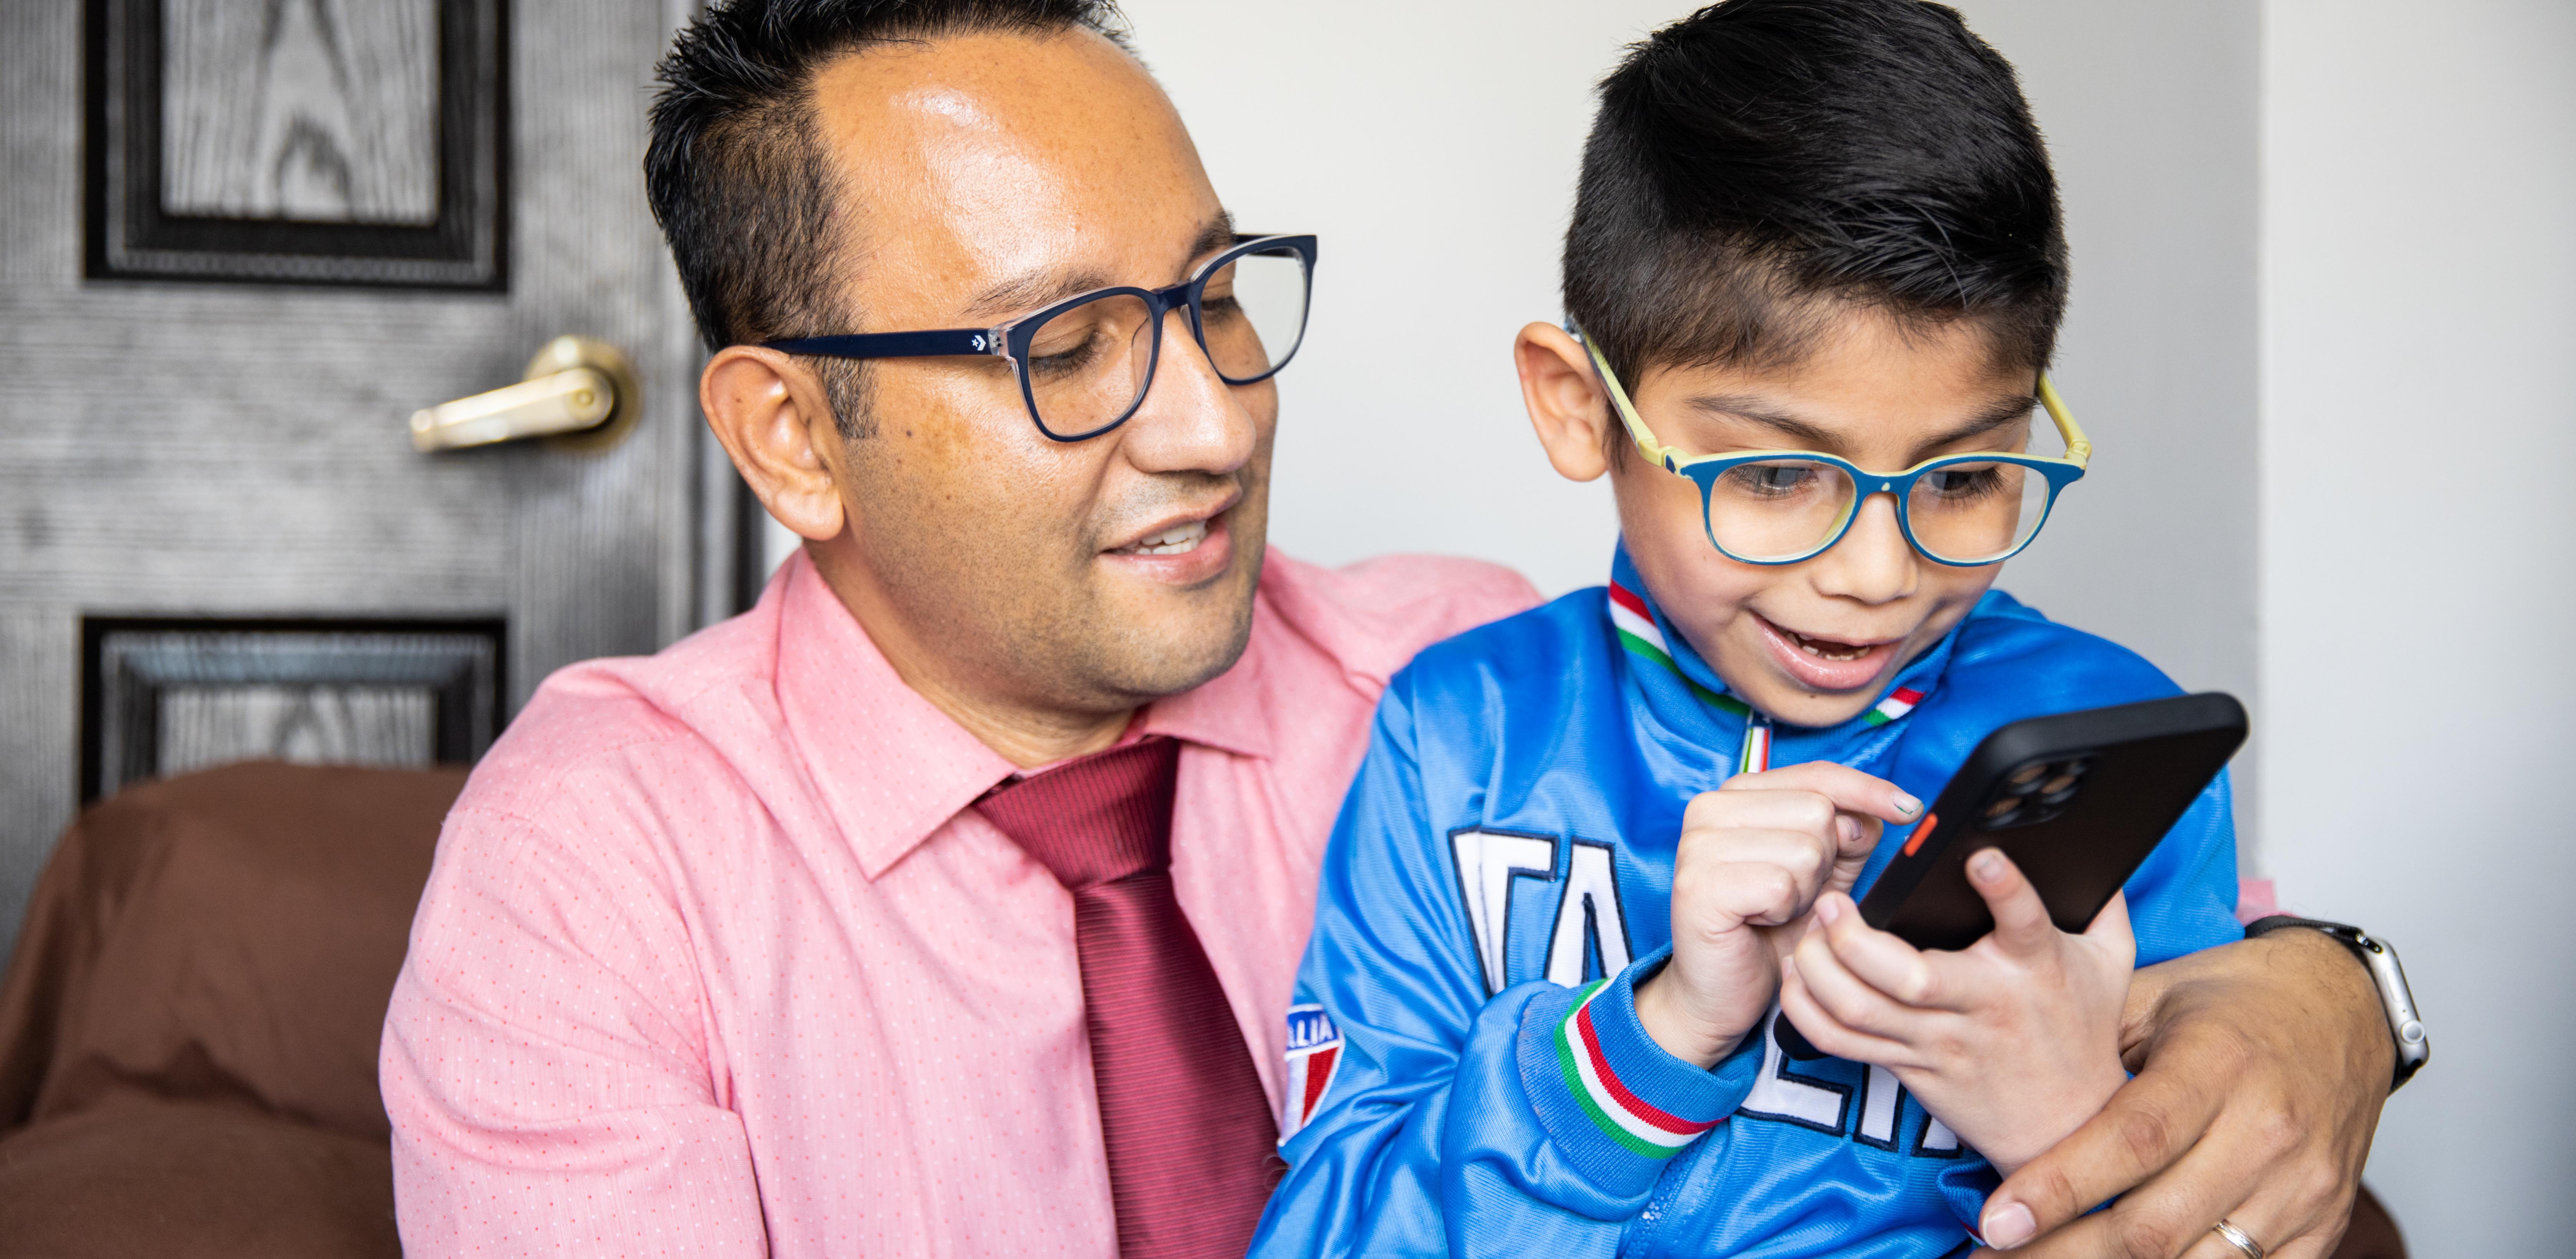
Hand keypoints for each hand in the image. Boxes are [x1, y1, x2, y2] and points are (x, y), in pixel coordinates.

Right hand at [1635, 763, 1918, 1067]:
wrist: (1720, 994)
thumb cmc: (1770, 930)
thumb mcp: (1823, 873)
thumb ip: (1849, 835)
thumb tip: (1880, 812)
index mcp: (1738, 794)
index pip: (1818, 775)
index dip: (1869, 791)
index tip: (1909, 809)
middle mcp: (1710, 807)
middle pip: (1818, 810)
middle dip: (1825, 862)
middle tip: (1793, 894)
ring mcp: (1698, 844)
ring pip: (1805, 848)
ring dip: (1805, 892)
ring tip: (1774, 910)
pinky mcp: (1698, 885)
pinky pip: (1779, 886)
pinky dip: (1782, 913)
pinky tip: (1759, 922)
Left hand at [1779, 848, 2134, 1174]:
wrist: (2069, 1123)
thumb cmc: (2082, 1028)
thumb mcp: (2110, 960)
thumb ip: (2100, 900)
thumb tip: (2092, 838)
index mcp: (2035, 967)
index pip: (2024, 923)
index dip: (2004, 888)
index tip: (1979, 857)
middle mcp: (1982, 1005)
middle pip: (1909, 978)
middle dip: (1856, 938)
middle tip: (1831, 900)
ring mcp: (1940, 1042)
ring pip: (1861, 1010)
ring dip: (1819, 968)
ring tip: (1808, 931)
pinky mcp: (1910, 1067)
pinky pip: (1844, 1043)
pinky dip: (1807, 1010)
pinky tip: (1798, 975)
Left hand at [1970, 928, 2392, 1256]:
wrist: (2346, 1007)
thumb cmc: (2235, 999)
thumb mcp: (2155, 996)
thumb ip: (2092, 1048)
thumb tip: (2015, 1100)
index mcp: (2220, 1066)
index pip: (2133, 1141)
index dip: (2060, 1188)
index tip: (1998, 1221)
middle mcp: (2267, 1133)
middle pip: (2155, 1224)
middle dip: (2064, 1252)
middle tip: (1994, 1257)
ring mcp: (2301, 1188)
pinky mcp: (2323, 1222)